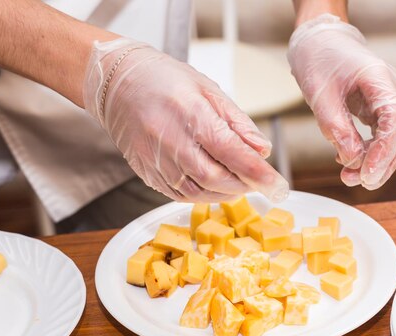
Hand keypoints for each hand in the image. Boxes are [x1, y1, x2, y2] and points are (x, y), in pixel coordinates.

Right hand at [83, 38, 289, 202]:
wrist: (117, 83)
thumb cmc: (165, 80)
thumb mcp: (208, 90)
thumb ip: (237, 123)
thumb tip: (262, 151)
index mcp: (189, 112)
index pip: (230, 151)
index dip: (257, 173)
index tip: (278, 186)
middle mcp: (169, 138)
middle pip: (215, 177)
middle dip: (244, 185)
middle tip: (260, 182)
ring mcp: (154, 158)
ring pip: (197, 191)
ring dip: (225, 192)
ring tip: (238, 182)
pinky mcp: (145, 171)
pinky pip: (179, 194)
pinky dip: (203, 194)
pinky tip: (213, 185)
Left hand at [287, 14, 395, 189]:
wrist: (319, 40)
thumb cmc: (318, 58)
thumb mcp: (320, 95)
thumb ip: (336, 127)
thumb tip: (352, 159)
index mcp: (378, 78)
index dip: (385, 150)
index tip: (368, 172)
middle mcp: (391, 88)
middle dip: (386, 162)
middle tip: (362, 182)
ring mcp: (388, 97)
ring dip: (378, 161)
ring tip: (351, 178)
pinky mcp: (379, 107)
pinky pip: (383, 134)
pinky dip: (371, 152)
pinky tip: (350, 161)